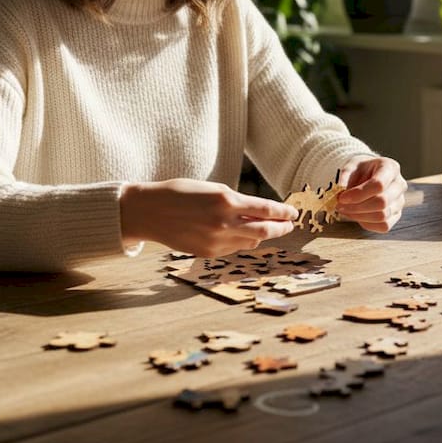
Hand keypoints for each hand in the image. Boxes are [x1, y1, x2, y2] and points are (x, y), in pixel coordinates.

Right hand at [120, 178, 297, 256]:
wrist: (148, 211)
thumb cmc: (179, 193)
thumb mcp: (211, 189)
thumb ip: (236, 202)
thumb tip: (260, 213)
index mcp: (226, 201)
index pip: (266, 210)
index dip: (284, 212)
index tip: (293, 212)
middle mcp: (224, 223)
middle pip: (265, 230)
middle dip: (281, 228)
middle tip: (290, 225)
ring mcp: (216, 241)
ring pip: (251, 242)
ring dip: (262, 235)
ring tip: (269, 229)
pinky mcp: (208, 253)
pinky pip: (234, 249)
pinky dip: (242, 242)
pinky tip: (244, 235)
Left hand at [336, 156, 406, 232]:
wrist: (368, 176)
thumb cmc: (361, 170)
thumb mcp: (350, 166)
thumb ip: (344, 176)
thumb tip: (339, 190)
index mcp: (390, 168)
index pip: (379, 184)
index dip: (358, 194)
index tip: (341, 197)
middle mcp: (399, 185)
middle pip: (382, 202)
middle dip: (356, 207)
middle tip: (339, 205)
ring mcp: (400, 201)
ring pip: (382, 216)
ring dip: (359, 216)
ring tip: (345, 210)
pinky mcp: (396, 215)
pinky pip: (383, 226)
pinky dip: (366, 223)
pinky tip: (356, 215)